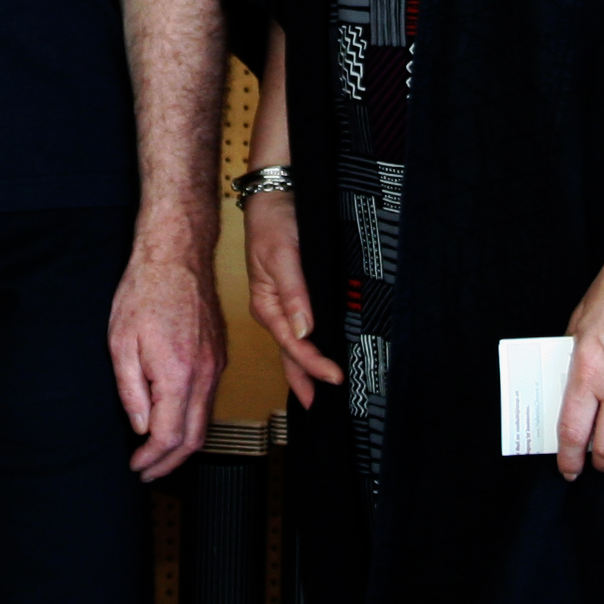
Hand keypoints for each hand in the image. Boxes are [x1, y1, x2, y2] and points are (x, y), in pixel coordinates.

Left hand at [110, 233, 227, 482]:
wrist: (176, 256)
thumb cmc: (145, 290)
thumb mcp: (121, 342)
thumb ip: (130, 390)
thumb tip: (139, 426)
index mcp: (178, 373)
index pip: (169, 435)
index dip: (151, 458)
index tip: (136, 466)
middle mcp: (204, 373)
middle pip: (195, 437)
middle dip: (171, 462)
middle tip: (148, 473)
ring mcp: (216, 364)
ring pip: (205, 419)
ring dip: (183, 444)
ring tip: (158, 455)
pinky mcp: (218, 355)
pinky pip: (209, 398)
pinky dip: (192, 420)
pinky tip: (174, 420)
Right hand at [243, 192, 344, 408]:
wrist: (275, 195)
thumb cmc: (274, 222)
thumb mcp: (282, 254)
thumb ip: (294, 293)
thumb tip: (303, 331)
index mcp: (267, 306)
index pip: (293, 345)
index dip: (314, 365)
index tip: (336, 378)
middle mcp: (274, 311)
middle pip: (290, 354)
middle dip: (305, 381)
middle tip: (324, 408)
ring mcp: (284, 305)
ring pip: (295, 346)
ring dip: (308, 369)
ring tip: (323, 394)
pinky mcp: (296, 295)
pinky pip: (302, 329)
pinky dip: (311, 348)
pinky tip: (322, 357)